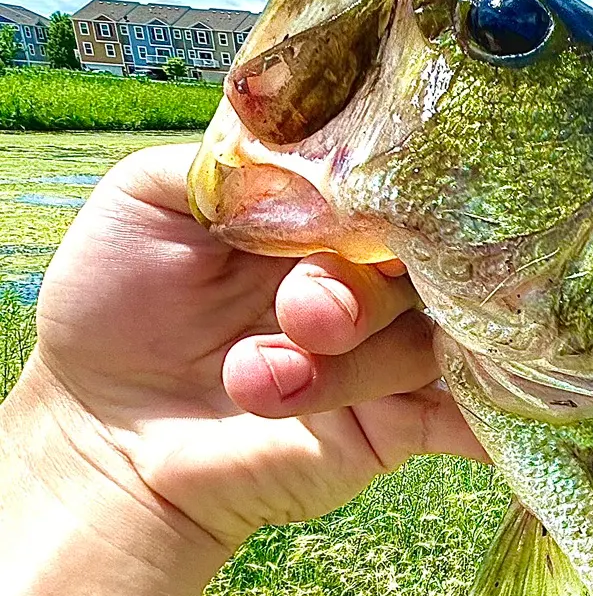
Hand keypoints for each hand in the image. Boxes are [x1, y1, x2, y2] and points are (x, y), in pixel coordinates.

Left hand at [18, 144, 486, 554]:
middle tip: (300, 315)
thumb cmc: (115, 309)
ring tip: (257, 383)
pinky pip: (469, 416)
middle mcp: (368, 276)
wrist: (96, 435)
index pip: (394, 184)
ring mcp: (386, 351)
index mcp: (326, 216)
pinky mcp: (397, 425)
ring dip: (350, 362)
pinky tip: (492, 409)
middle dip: (363, 287)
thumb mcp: (147, 197)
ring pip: (429, 335)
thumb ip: (233, 162)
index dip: (384, 194)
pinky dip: (492, 414)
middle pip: (430, 256)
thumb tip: (324, 159)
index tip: (345, 217)